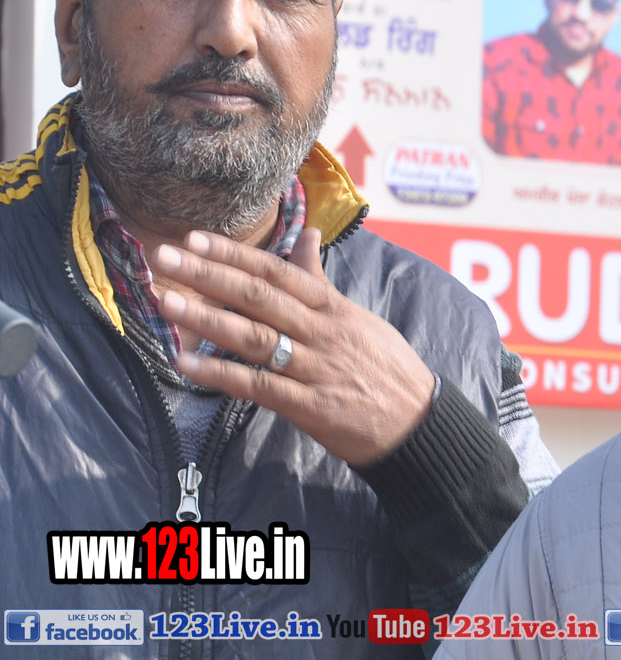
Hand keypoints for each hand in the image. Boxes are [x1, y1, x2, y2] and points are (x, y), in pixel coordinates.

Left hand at [154, 228, 435, 466]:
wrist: (419, 425)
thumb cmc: (387, 370)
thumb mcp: (359, 318)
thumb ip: (321, 281)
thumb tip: (307, 234)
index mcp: (335, 310)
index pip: (280, 273)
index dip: (236, 255)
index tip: (195, 239)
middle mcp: (324, 334)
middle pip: (261, 299)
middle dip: (209, 276)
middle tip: (164, 257)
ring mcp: (317, 369)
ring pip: (256, 338)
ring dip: (207, 319)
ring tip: (166, 302)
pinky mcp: (311, 406)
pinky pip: (260, 387)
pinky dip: (221, 374)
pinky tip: (186, 363)